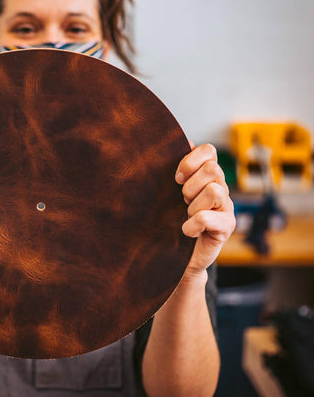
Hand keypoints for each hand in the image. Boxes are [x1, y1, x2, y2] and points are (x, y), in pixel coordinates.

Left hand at [175, 143, 235, 276]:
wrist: (177, 256)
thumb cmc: (172, 220)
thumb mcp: (170, 192)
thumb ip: (179, 169)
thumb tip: (186, 140)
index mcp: (206, 176)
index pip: (208, 151)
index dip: (191, 161)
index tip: (176, 178)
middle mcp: (220, 188)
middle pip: (213, 170)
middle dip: (190, 186)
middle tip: (183, 201)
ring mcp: (226, 208)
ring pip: (214, 191)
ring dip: (193, 206)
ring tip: (186, 216)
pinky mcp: (226, 227)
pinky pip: (208, 217)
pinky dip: (192, 225)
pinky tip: (187, 231)